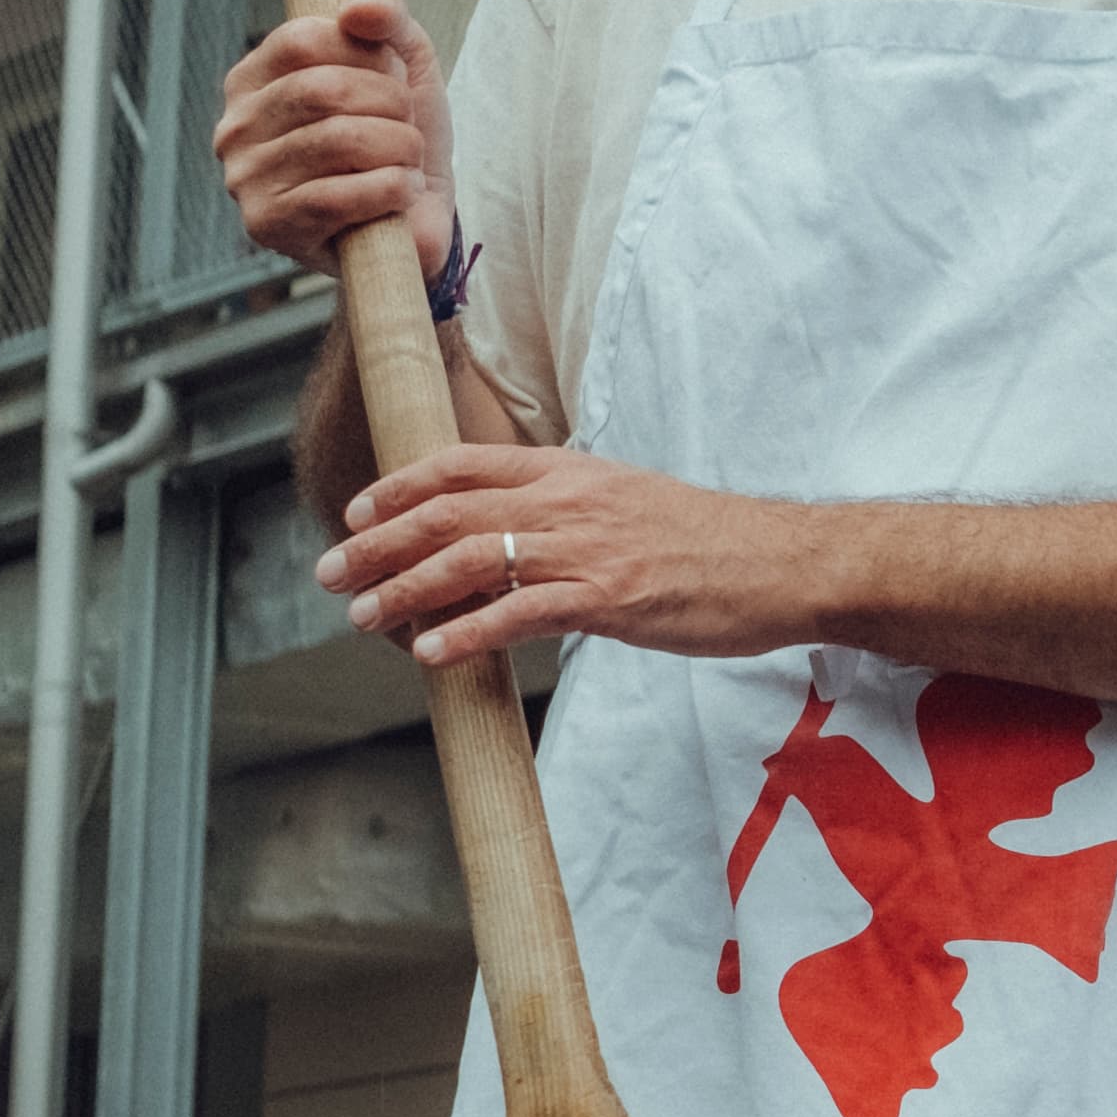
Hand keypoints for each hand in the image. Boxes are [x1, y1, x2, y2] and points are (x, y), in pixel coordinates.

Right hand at [213, 0, 452, 282]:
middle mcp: (236, 127)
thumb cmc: (398, 135)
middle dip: (390, 106)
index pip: (304, 38)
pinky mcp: (268, 226)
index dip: (367, 56)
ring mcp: (245, 179)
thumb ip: (387, 14)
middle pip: (322, 90)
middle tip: (407, 129)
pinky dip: (391, 189)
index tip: (392, 82)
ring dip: (399, 150)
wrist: (418, 220)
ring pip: (337, 141)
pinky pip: (337, 196)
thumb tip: (361, 8)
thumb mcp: (403, 61)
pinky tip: (402, 192)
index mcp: (253, 78)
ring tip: (408, 163)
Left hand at [323, 439, 822, 668]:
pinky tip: (433, 651)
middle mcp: (569, 500)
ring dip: (405, 590)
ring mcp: (587, 548)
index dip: (399, 488)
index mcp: (571, 470)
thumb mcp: (629, 503)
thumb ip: (570, 513)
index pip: (463, 464)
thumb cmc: (713, 543)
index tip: (357, 513)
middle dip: (378, 544)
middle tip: (331, 573)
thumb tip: (516, 542)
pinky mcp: (608, 598)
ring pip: (470, 558)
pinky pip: (518, 613)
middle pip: (448, 512)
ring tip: (365, 617)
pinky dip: (466, 631)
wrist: (785, 562)